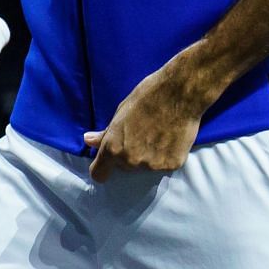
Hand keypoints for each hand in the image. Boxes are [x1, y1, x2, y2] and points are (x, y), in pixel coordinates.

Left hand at [83, 49, 221, 180]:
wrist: (179, 93)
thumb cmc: (147, 97)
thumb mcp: (120, 112)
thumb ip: (105, 133)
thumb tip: (88, 140)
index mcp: (113, 148)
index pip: (99, 174)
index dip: (102, 168)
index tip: (107, 163)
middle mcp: (131, 160)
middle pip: (124, 168)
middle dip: (128, 156)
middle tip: (140, 135)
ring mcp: (152, 165)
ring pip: (144, 167)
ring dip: (147, 156)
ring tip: (156, 134)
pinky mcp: (172, 165)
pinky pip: (163, 165)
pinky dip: (165, 156)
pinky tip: (169, 138)